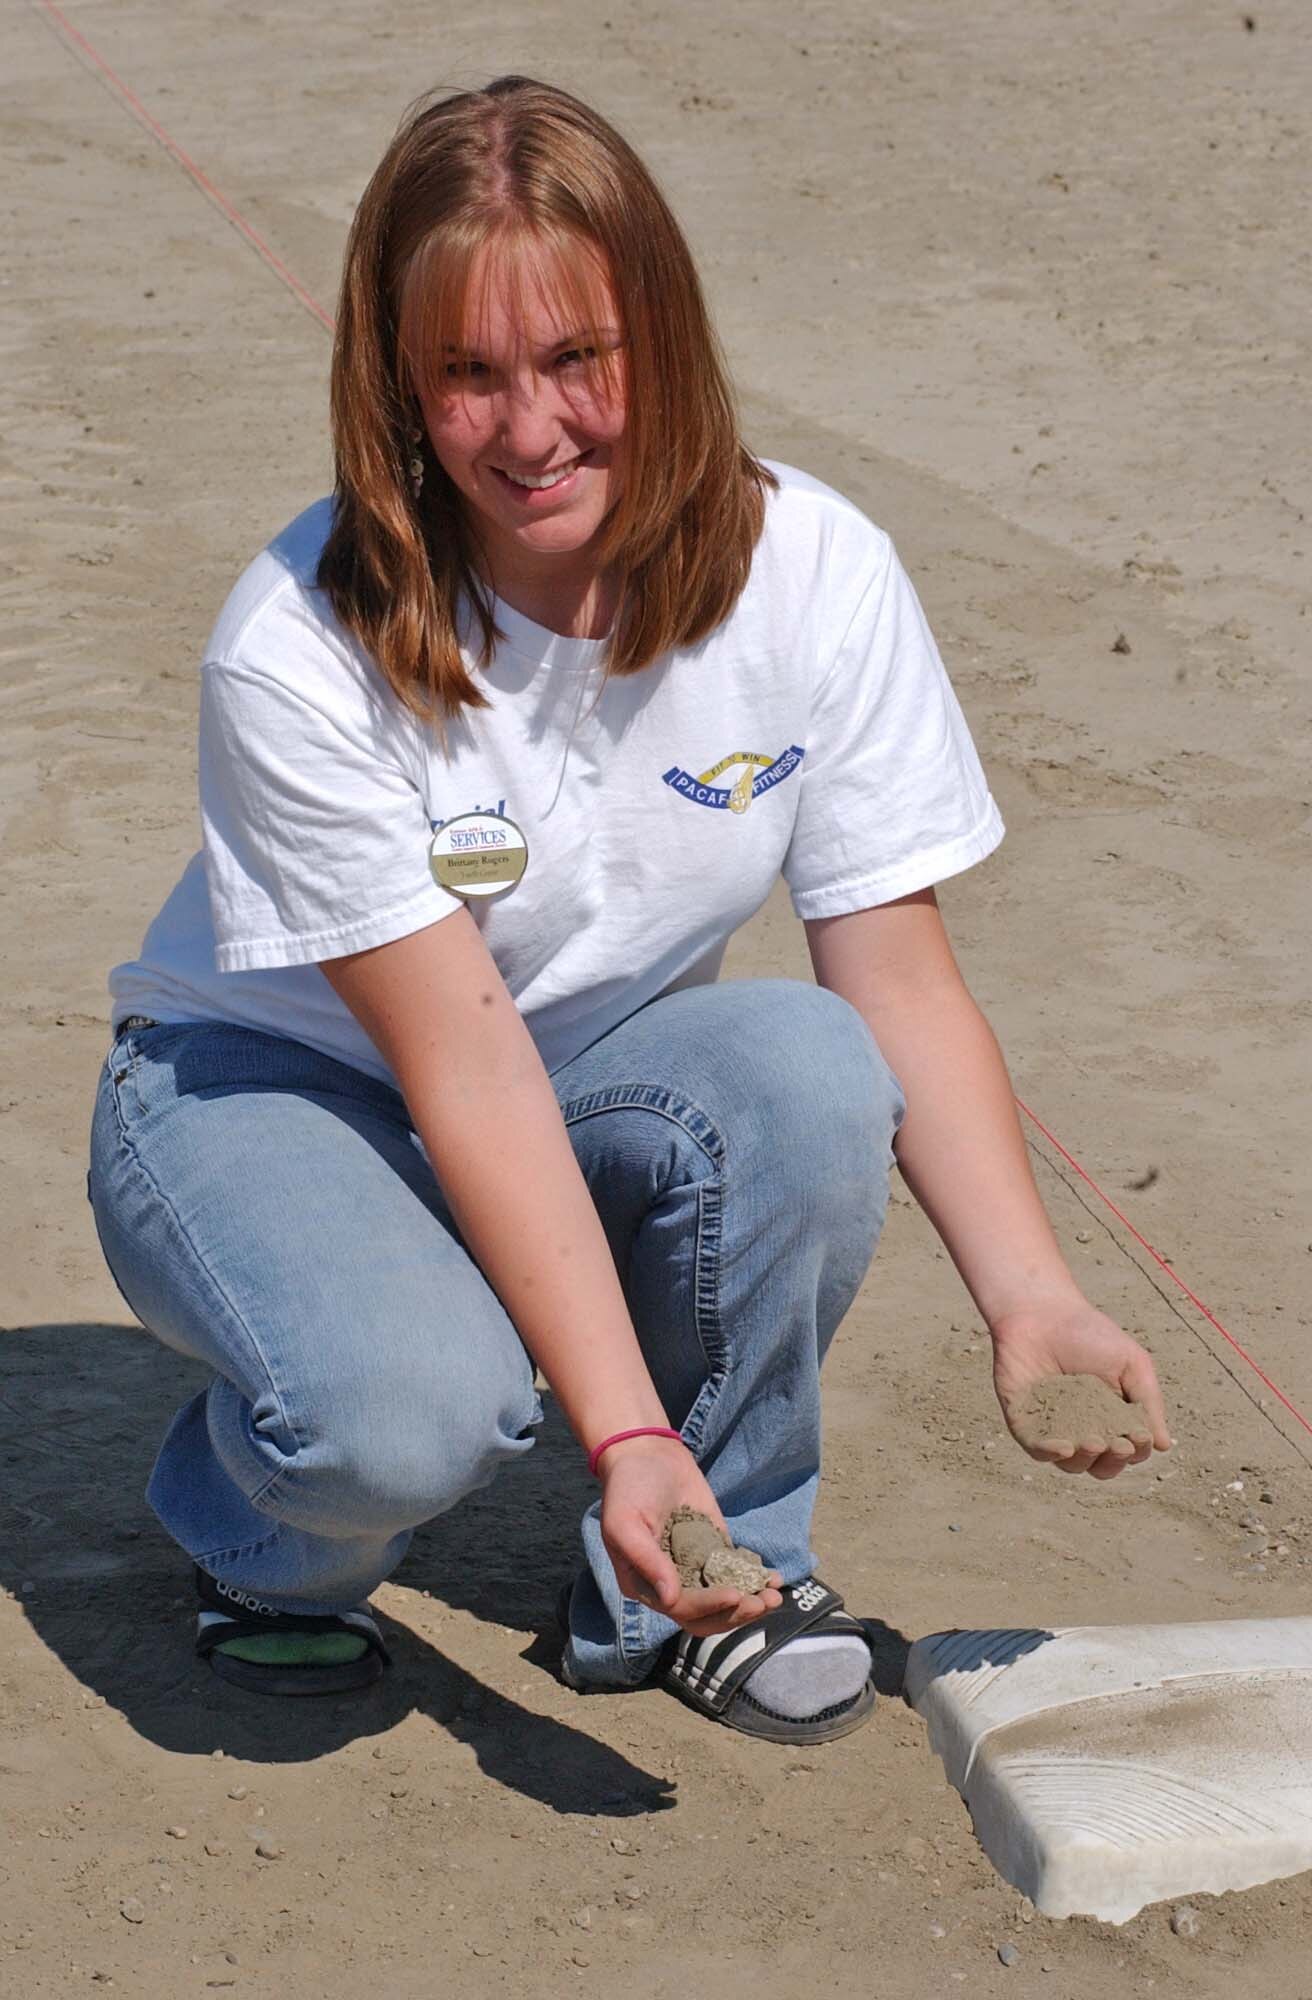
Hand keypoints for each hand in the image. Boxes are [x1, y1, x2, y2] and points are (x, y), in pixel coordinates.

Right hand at [598, 1436, 781, 1636]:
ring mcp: (695, 1568)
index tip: (734, 1594)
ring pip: (724, 1601)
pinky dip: (755, 1579)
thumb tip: (670, 1599)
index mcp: (645, 1585)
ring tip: (775, 1596)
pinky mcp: (714, 1550)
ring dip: (750, 1603)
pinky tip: (774, 1578)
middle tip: (762, 1602)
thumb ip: (646, 1560)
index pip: (681, 1609)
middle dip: (736, 1613)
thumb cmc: (628, 1488)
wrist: (648, 1454)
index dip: (709, 1605)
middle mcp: (671, 1584)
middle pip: (707, 1616)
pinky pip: (735, 1572)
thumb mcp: (625, 1522)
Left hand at [991, 1298, 1171, 1479]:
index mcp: (1112, 1420)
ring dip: (1086, 1459)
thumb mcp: (1131, 1364)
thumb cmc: (1090, 1334)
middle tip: (1118, 1443)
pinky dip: (1051, 1453)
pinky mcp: (1024, 1424)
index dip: (1136, 1449)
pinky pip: (1037, 1450)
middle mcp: (1084, 1430)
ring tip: (1093, 1441)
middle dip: (1113, 1461)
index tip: (1138, 1434)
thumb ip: (1148, 1402)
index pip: (1129, 1450)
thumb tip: (1164, 1446)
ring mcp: (1053, 1430)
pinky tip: (1064, 1446)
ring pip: (1072, 1464)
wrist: (1041, 1312)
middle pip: (1102, 1466)